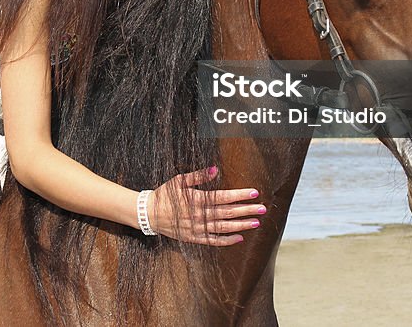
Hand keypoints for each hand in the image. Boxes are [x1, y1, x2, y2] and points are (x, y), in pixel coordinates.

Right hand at [148, 166, 265, 245]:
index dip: (240, 195)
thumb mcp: (179, 181)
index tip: (254, 192)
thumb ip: (198, 176)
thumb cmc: (164, 194)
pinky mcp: (194, 238)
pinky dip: (227, 241)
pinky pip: (213, 241)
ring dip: (241, 225)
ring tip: (256, 223)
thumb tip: (215, 169)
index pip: (224, 197)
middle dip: (247, 210)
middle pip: (228, 213)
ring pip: (224, 227)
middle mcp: (199, 215)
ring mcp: (197, 228)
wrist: (148, 214)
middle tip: (263, 209)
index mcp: (197, 199)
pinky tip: (239, 238)